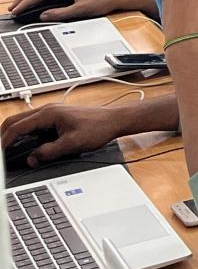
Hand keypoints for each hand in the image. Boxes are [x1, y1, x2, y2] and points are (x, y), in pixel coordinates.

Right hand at [0, 104, 134, 166]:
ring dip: (14, 133)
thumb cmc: (98, 127)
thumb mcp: (72, 144)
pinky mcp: (57, 116)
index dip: (5, 141)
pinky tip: (26, 143)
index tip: (1, 152)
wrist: (114, 120)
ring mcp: (52, 112)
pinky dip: (25, 132)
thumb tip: (31, 159)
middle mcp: (48, 109)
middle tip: (2, 151)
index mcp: (49, 113)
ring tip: (9, 149)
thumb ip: (49, 152)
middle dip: (4, 135)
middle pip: (15, 121)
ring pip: (23, 121)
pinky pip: (33, 123)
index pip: (17, 126)